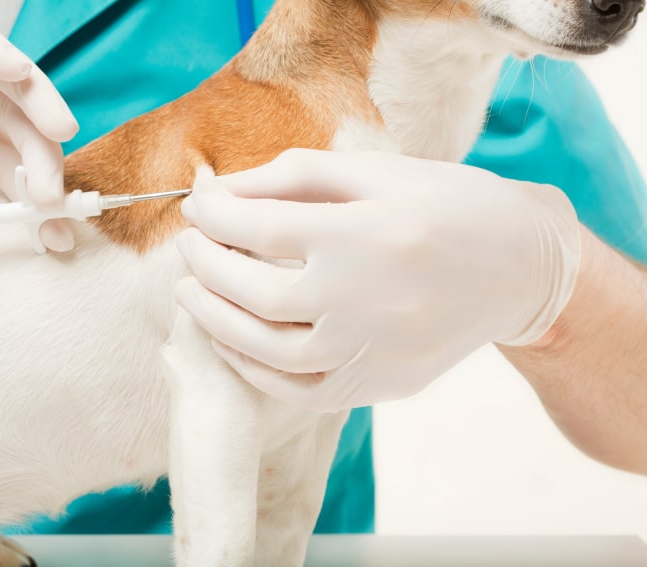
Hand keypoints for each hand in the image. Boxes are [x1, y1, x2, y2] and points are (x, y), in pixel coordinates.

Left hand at [175, 149, 580, 411]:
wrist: (519, 268)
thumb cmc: (447, 206)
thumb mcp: (377, 170)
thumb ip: (293, 175)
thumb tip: (219, 193)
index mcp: (368, 233)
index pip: (260, 227)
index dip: (214, 216)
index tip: (197, 208)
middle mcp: (368, 299)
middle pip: (255, 294)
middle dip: (204, 267)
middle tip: (186, 247)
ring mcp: (375, 351)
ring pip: (269, 351)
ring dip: (215, 322)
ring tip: (191, 292)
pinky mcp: (381, 385)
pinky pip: (300, 390)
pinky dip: (254, 368)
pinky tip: (233, 340)